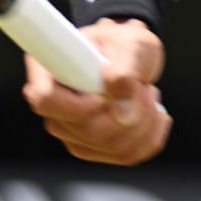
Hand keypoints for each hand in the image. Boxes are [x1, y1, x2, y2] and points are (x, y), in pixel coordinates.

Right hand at [23, 18, 171, 164]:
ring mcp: (70, 130)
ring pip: (110, 148)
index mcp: (50, 70)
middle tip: (143, 86)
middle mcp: (54, 106)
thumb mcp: (131, 43)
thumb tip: (122, 111)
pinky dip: (150, 137)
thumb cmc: (124, 43)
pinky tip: (155, 115)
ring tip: (148, 95)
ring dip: (144, 123)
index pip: (46, 99)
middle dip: (130, 112)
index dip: (80, 104)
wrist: (131, 54)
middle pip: (86, 131)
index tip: (106, 92)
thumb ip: (125, 71)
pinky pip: (125, 156)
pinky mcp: (92, 146)